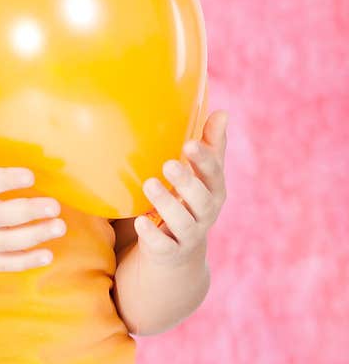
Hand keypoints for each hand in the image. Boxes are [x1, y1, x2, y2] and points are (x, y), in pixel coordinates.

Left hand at [134, 110, 227, 266]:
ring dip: (167, 204)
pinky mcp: (170, 252)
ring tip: (149, 184)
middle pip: (201, 200)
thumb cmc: (191, 197)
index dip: (203, 160)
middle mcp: (206, 213)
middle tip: (168, 164)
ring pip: (183, 223)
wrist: (182, 249)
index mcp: (214, 190)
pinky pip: (164, 246)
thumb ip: (211, 144)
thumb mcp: (202, 173)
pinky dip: (153, 235)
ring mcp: (189, 234)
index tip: (189, 144)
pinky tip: (140, 221)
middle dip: (187, 182)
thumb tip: (223, 112)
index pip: (214, 174)